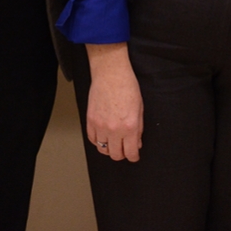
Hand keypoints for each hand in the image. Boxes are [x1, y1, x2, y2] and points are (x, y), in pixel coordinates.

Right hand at [85, 43, 143, 161]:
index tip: (134, 156)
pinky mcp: (90, 120)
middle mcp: (114, 129)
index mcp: (130, 126)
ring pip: (102, 149)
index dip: (134, 157)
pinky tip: (103, 135)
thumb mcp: (140, 108)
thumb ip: (138, 128)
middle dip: (122, 154)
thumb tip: (136, 142)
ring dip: (109, 148)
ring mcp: (100, 125)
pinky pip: (92, 139)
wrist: (110, 73)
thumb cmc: (127, 86)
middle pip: (116, 154)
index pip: (131, 152)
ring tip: (113, 143)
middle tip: (124, 150)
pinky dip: (97, 140)